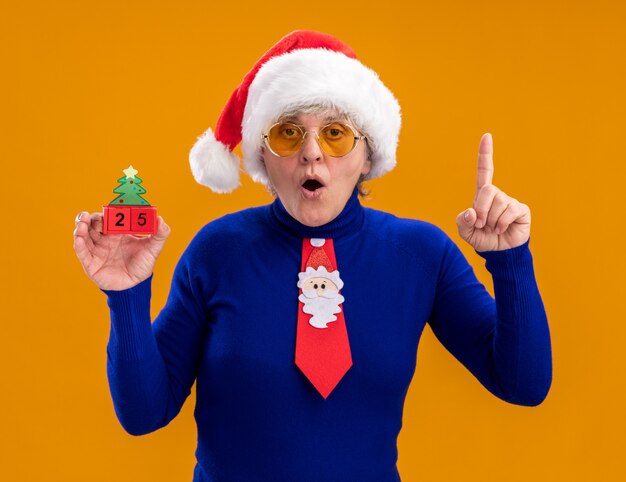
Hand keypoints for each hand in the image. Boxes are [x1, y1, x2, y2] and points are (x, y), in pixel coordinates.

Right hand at [73, 211, 170, 289]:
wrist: (136, 286)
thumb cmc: (143, 264)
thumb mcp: (153, 248)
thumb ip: (160, 234)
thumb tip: (160, 218)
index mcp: (117, 232)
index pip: (109, 217)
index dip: (107, 212)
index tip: (110, 208)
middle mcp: (104, 239)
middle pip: (92, 224)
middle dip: (90, 217)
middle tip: (90, 215)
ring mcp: (96, 250)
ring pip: (83, 235)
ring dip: (81, 226)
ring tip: (82, 221)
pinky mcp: (91, 263)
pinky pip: (82, 252)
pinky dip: (79, 244)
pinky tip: (79, 238)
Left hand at [456, 133, 530, 251]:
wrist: (499, 252)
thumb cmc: (482, 239)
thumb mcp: (465, 232)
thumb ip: (462, 221)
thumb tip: (471, 212)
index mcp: (482, 196)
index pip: (485, 170)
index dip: (485, 154)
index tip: (487, 136)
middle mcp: (497, 195)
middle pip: (486, 190)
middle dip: (481, 209)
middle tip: (481, 224)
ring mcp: (510, 201)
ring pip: (498, 202)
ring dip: (491, 220)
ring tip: (493, 228)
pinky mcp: (521, 210)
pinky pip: (509, 211)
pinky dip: (501, 223)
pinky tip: (502, 229)